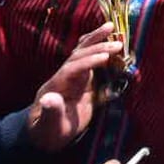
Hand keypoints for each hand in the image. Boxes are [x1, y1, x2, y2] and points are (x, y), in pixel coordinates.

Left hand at [28, 23, 123, 151]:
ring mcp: (72, 77)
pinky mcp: (82, 81)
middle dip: (96, 47)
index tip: (106, 57)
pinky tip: (109, 39)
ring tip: (111, 27)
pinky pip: (90, 60)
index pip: (72, 69)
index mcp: (56, 86)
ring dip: (95, 40)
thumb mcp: (48, 128)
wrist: (45, 136)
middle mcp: (63, 77)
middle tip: (118, 43)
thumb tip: (50, 98)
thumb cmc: (47, 133)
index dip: (88, 62)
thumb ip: (51, 113)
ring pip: (82, 52)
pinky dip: (98, 47)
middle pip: (78, 55)